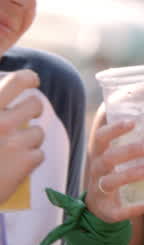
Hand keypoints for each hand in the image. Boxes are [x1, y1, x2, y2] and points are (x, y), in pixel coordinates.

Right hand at [0, 69, 43, 201]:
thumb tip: (0, 90)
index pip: (17, 80)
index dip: (29, 77)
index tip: (32, 80)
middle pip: (36, 104)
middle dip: (34, 107)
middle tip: (29, 112)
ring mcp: (13, 140)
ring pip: (38, 132)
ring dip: (28, 140)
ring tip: (9, 150)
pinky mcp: (25, 160)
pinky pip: (39, 154)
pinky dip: (28, 161)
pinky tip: (10, 167)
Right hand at [84, 117, 143, 222]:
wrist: (99, 208)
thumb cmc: (114, 176)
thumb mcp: (119, 160)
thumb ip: (136, 147)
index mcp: (100, 156)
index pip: (101, 138)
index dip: (114, 129)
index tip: (132, 122)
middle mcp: (97, 172)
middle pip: (107, 158)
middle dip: (129, 151)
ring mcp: (99, 192)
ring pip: (109, 182)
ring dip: (129, 175)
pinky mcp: (106, 211)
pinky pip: (118, 211)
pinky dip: (133, 208)